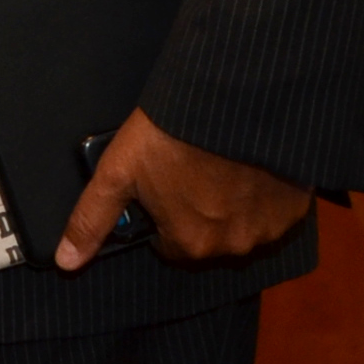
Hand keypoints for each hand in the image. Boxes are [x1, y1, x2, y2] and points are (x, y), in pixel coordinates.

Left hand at [55, 109, 313, 270]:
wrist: (234, 100)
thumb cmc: (169, 135)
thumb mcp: (117, 172)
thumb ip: (92, 220)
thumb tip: (66, 262)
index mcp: (189, 245)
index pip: (169, 245)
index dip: (161, 214)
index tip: (161, 185)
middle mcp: (234, 247)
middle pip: (205, 237)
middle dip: (196, 211)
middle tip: (189, 169)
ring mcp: (270, 229)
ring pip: (240, 226)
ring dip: (231, 205)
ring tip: (219, 164)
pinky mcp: (297, 208)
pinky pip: (274, 210)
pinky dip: (262, 195)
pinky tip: (248, 166)